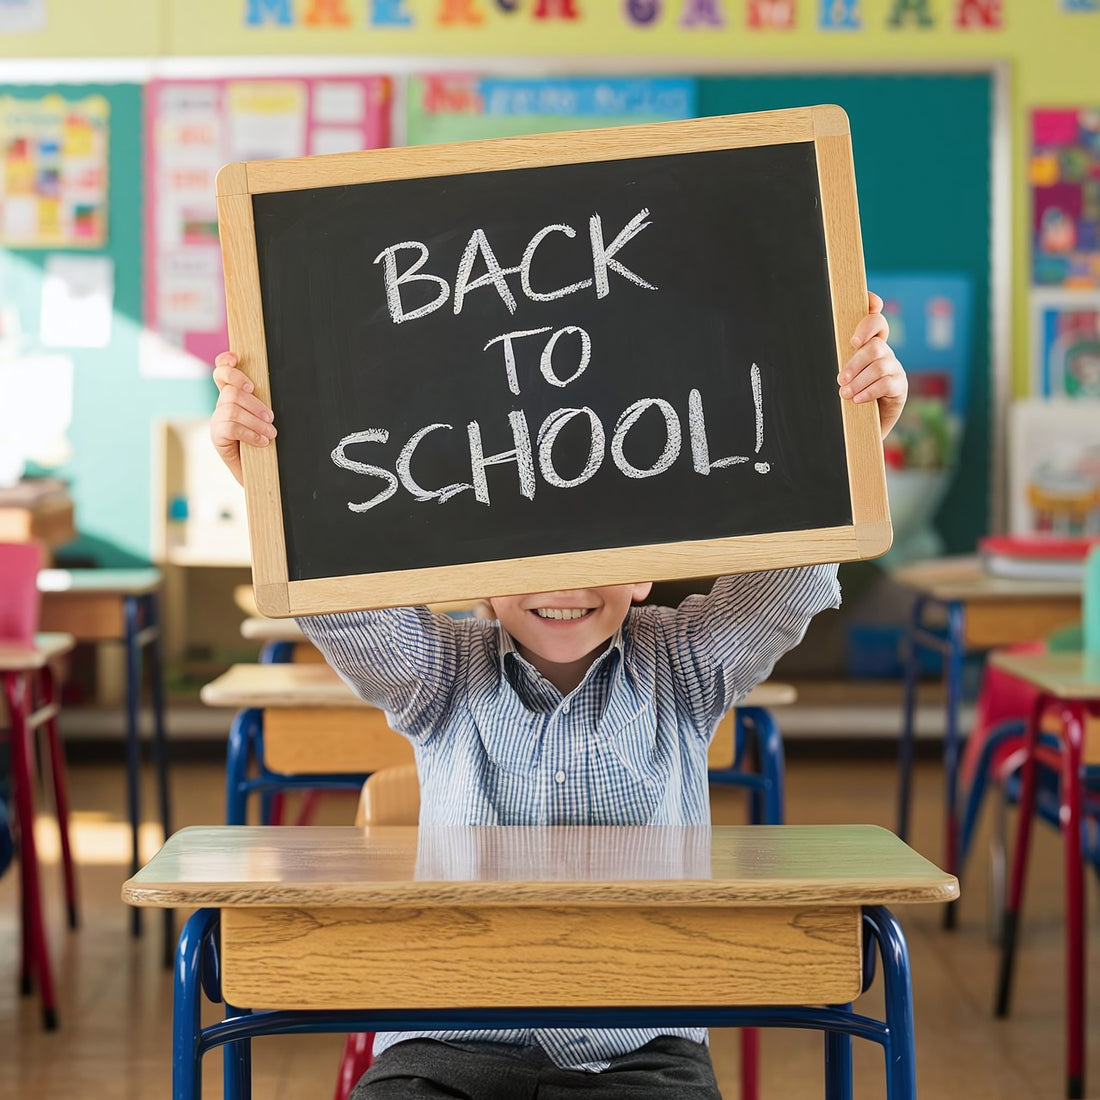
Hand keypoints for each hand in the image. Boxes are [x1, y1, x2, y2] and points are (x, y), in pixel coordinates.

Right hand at [210, 352, 275, 485]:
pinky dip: (250, 433)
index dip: (225, 363)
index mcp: (234, 396)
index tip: (235, 359)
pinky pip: (231, 427)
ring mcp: (217, 420)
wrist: (261, 473)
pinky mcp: (217, 436)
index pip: (222, 372)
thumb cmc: (267, 443)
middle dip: (254, 402)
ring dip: (255, 421)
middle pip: (230, 391)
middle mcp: (222, 405)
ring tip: (270, 433)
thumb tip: (280, 387)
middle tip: (270, 417)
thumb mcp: (268, 419)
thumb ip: (265, 402)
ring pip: (232, 408)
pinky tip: (262, 442)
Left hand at [839, 291, 907, 439]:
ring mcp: (894, 368)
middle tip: (841, 379)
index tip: (854, 337)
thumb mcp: (840, 376)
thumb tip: (811, 348)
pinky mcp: (900, 386)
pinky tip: (858, 400)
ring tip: (845, 393)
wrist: (860, 426)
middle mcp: (884, 353)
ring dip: (860, 380)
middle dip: (855, 362)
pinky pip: (887, 384)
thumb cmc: (846, 397)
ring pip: (880, 365)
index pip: (875, 321)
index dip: (870, 317)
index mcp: (869, 345)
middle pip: (875, 346)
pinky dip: (869, 392)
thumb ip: (837, 359)